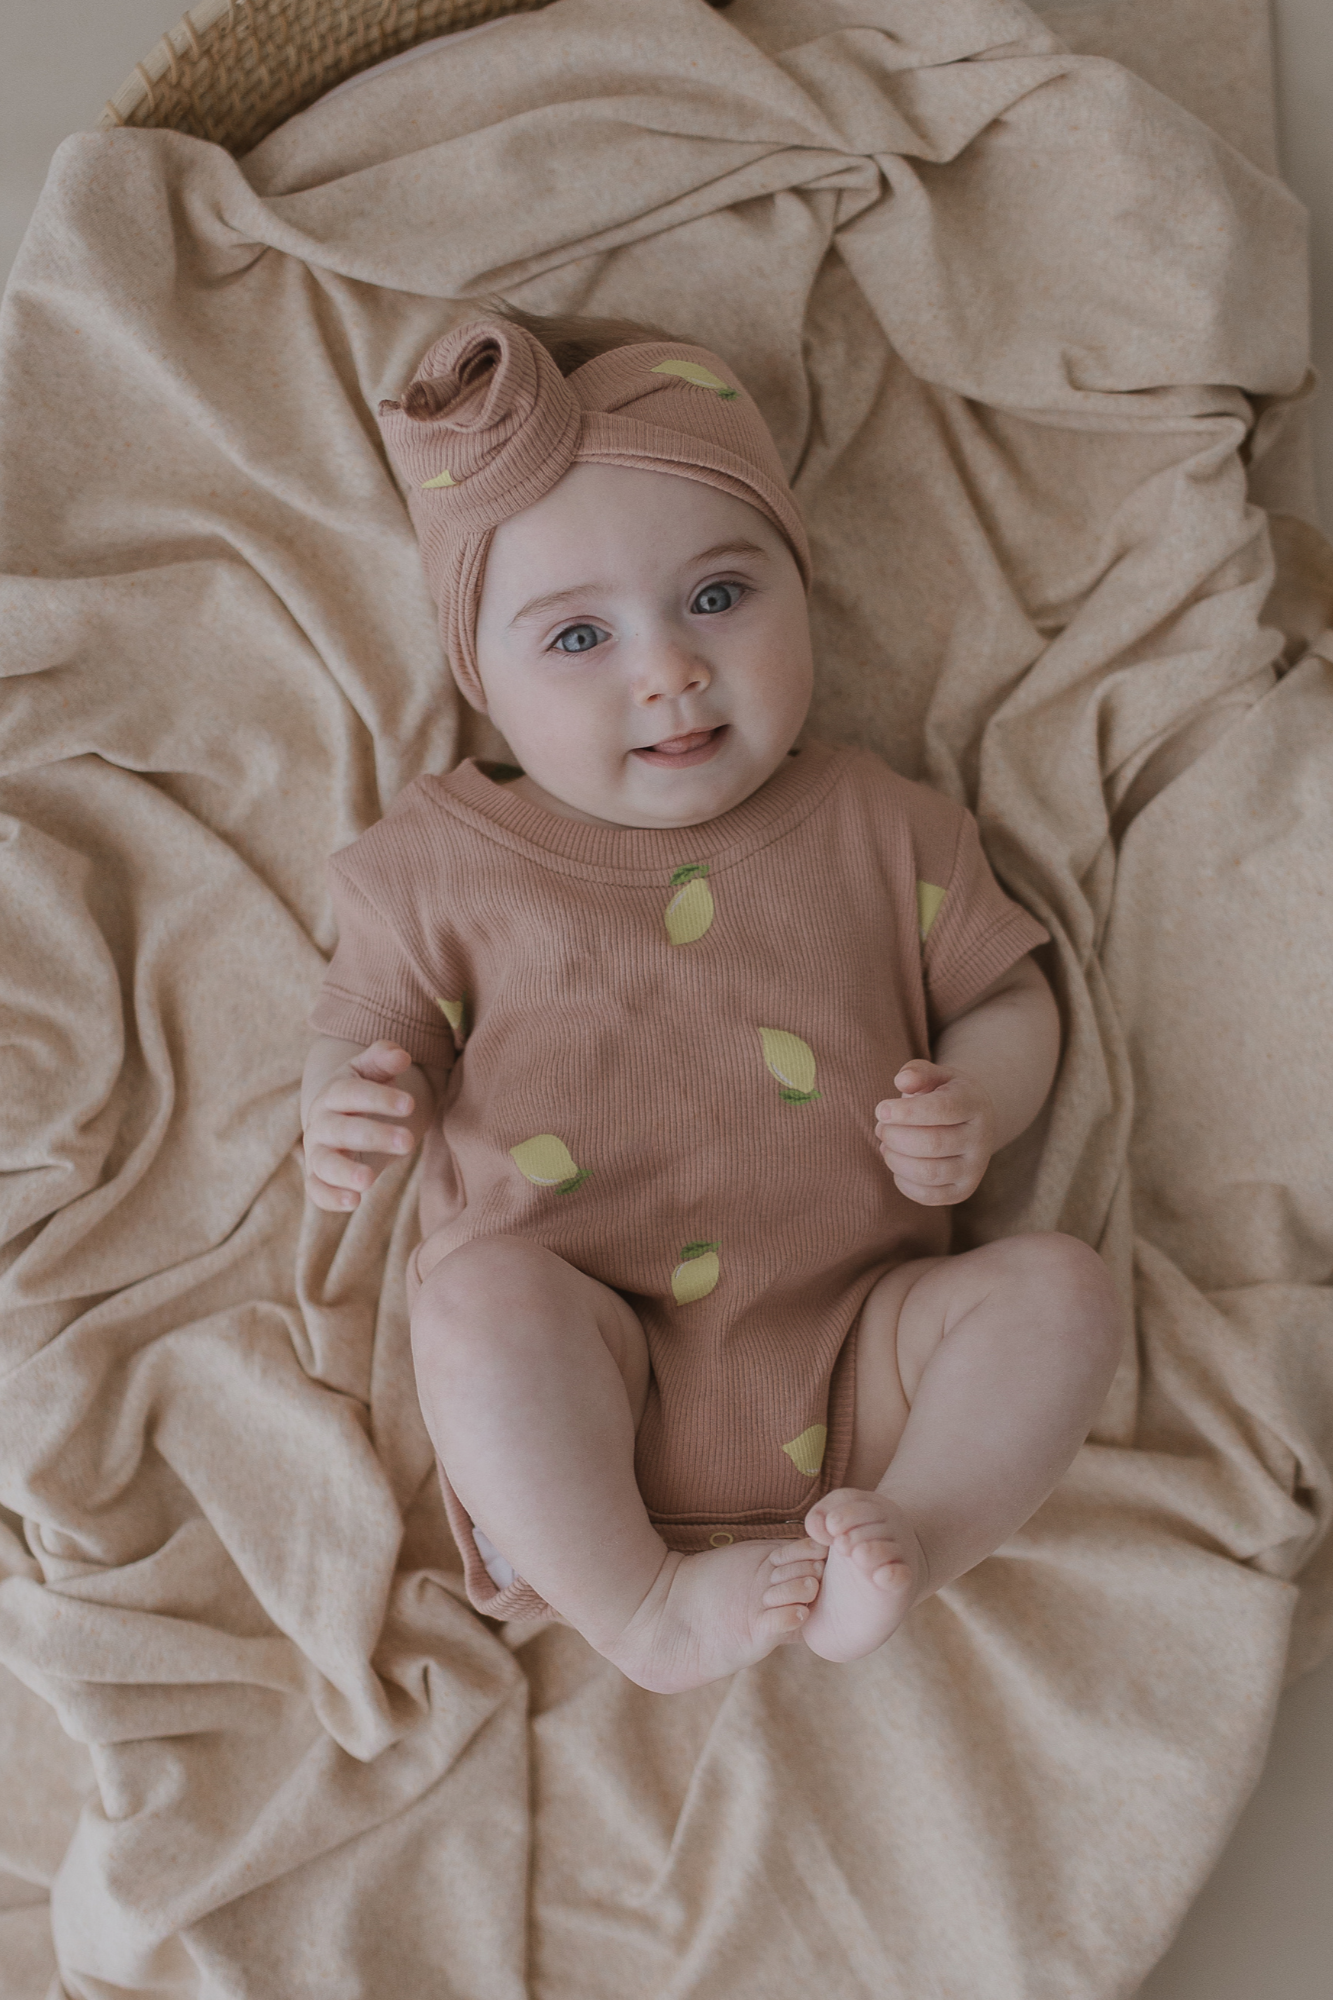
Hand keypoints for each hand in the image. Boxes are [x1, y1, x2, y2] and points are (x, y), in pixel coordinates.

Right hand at [302, 1039, 421, 1211]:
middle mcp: (322, 1123)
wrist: (342, 1116)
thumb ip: (384, 1058)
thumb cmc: (363, 1091)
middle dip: (374, 1136)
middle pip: (341, 1129)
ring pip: (325, 1163)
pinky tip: (354, 1202)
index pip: (350, 1093)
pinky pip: (317, 1191)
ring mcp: (318, 1152)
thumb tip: (401, 1055)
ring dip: (345, 1172)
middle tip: (409, 1142)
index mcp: (333, 1093)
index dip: (379, 1098)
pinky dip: (330, 1198)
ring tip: (369, 1181)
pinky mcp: (319, 1178)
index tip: (410, 1104)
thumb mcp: (372, 1071)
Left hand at [875, 1059, 995, 1205]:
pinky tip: (897, 1162)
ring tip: (885, 1145)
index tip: (881, 1110)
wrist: (970, 1123)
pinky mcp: (962, 1191)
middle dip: (895, 1136)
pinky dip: (902, 1181)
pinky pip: (927, 1196)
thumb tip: (902, 1081)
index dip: (907, 1112)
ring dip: (895, 1160)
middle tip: (881, 1128)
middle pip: (932, 1144)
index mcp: (974, 1104)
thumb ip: (917, 1072)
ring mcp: (974, 1169)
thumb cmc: (943, 1094)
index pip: (942, 1110)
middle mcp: (981, 1139)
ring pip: (928, 1173)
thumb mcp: (935, 1075)